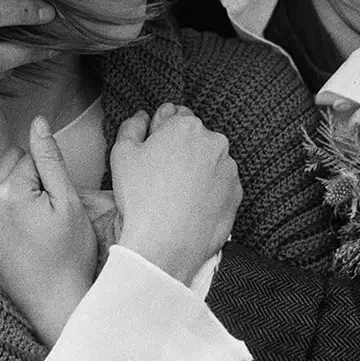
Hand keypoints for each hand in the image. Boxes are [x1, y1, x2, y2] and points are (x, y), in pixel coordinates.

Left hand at [0, 117, 95, 345]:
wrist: (54, 303)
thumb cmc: (68, 255)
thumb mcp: (68, 202)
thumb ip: (50, 158)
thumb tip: (38, 121)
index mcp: (12, 193)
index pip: (30, 157)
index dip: (48, 171)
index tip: (57, 194)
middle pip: (6, 162)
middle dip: (26, 170)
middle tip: (46, 197)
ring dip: (0, 171)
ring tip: (22, 187)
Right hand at [111, 103, 241, 284]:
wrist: (165, 244)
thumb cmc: (142, 197)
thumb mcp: (122, 153)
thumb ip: (132, 126)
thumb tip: (142, 117)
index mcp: (187, 126)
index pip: (176, 116)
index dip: (162, 132)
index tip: (155, 151)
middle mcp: (215, 142)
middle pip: (196, 139)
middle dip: (181, 150)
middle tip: (161, 175)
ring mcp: (229, 169)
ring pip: (210, 162)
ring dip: (197, 171)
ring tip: (175, 195)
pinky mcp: (236, 195)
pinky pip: (221, 186)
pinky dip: (209, 192)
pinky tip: (190, 206)